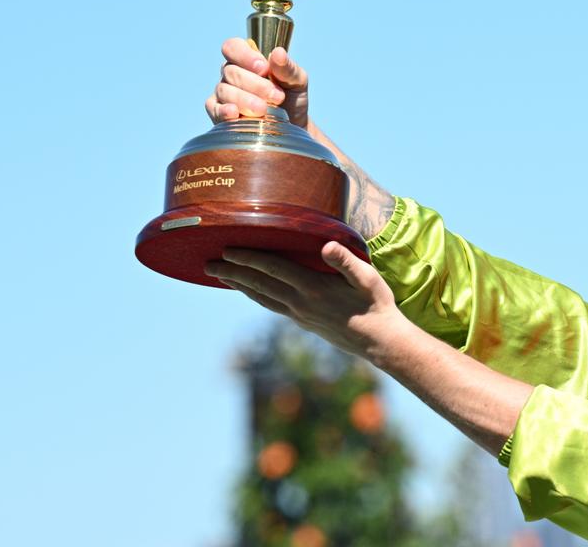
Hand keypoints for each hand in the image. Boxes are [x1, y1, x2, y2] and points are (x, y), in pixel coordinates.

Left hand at [204, 242, 404, 358]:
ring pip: (262, 298)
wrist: (380, 342)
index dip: (249, 258)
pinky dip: (256, 297)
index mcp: (313, 288)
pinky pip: (272, 306)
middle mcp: (301, 303)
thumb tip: (326, 246)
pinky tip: (251, 293)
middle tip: (207, 263)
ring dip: (239, 286)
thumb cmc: (377, 305)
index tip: (228, 249)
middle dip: (232, 273)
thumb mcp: (367, 278)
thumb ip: (345, 262)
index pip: (273, 269)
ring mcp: (300, 315)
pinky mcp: (304, 322)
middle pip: (259, 285)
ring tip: (220, 276)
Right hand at [205, 38, 310, 126]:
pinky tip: (235, 113)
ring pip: (224, 90)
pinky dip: (223, 111)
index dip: (245, 55)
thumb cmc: (292, 98)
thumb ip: (288, 68)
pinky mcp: (219, 113)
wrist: (292, 126)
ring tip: (264, 110)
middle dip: (255, 85)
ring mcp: (223, 93)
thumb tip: (278, 53)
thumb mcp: (297, 81)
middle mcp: (231, 74)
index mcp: (247, 59)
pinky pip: (214, 109)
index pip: (233, 47)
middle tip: (277, 97)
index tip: (264, 68)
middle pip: (231, 71)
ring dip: (244, 100)